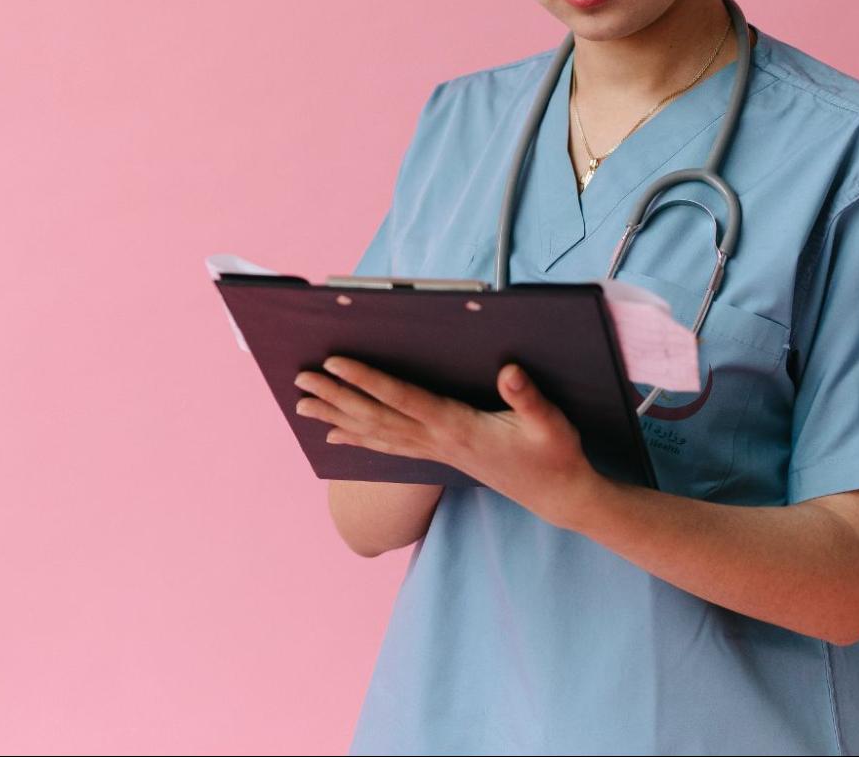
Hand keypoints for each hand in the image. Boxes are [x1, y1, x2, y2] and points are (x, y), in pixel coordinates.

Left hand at [294, 357, 606, 529]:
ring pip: (375, 432)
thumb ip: (528, 399)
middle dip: (336, 395)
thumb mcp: (551, 424)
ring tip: (302, 403)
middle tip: (301, 377)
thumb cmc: (554, 455)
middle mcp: (437, 440)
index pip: (402, 399)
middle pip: (376, 416)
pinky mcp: (437, 455)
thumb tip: (509, 372)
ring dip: (336, 415)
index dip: (367, 380)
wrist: (557, 495)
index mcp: (458, 427)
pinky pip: (387, 446)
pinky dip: (358, 437)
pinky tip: (334, 434)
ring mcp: (434, 451)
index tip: (336, 362)